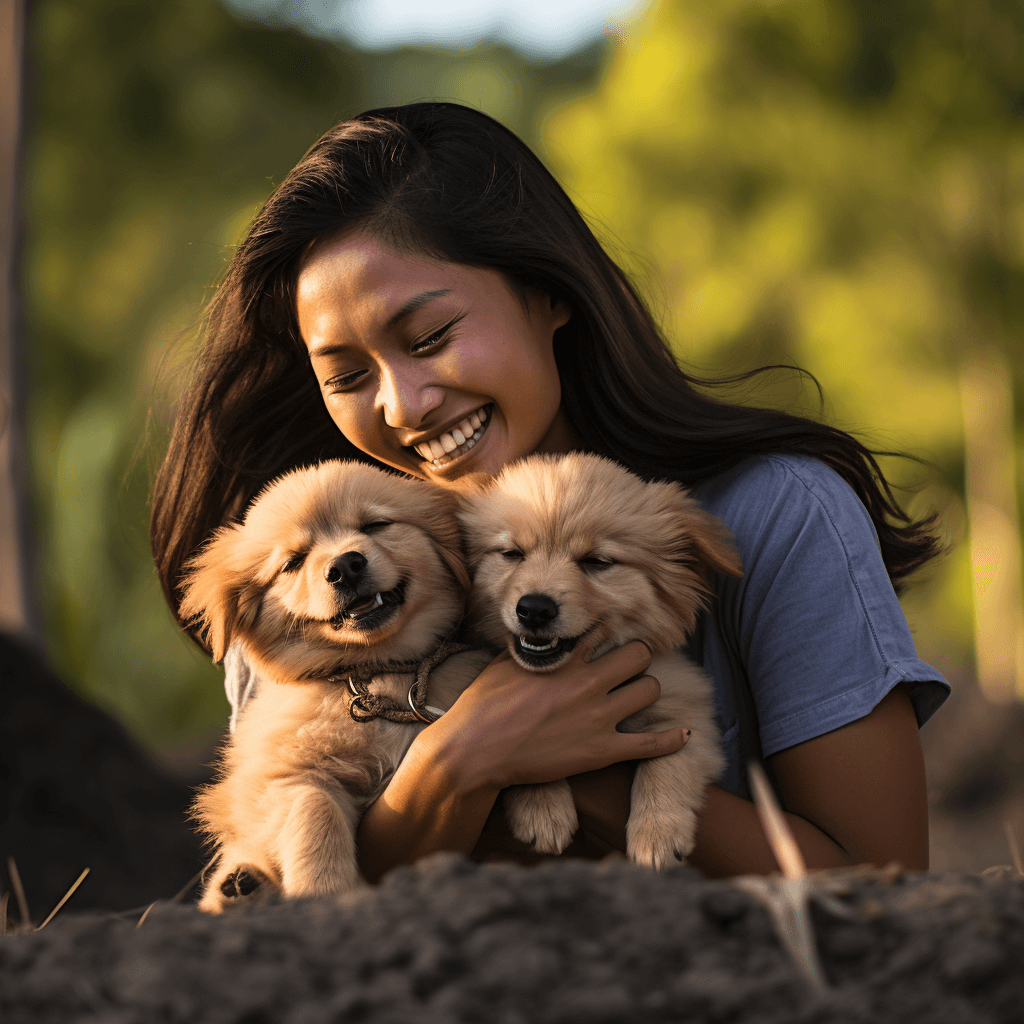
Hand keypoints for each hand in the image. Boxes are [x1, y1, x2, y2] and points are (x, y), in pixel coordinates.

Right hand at [421, 641, 689, 792]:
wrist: (475, 751)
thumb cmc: (482, 705)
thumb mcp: (505, 662)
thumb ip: (530, 646)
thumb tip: (533, 630)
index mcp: (567, 659)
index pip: (605, 629)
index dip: (608, 631)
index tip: (609, 635)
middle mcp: (588, 683)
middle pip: (639, 656)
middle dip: (636, 658)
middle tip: (627, 667)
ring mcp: (599, 718)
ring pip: (650, 690)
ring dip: (644, 691)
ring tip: (635, 696)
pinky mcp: (602, 752)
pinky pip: (651, 744)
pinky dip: (670, 739)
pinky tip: (682, 733)